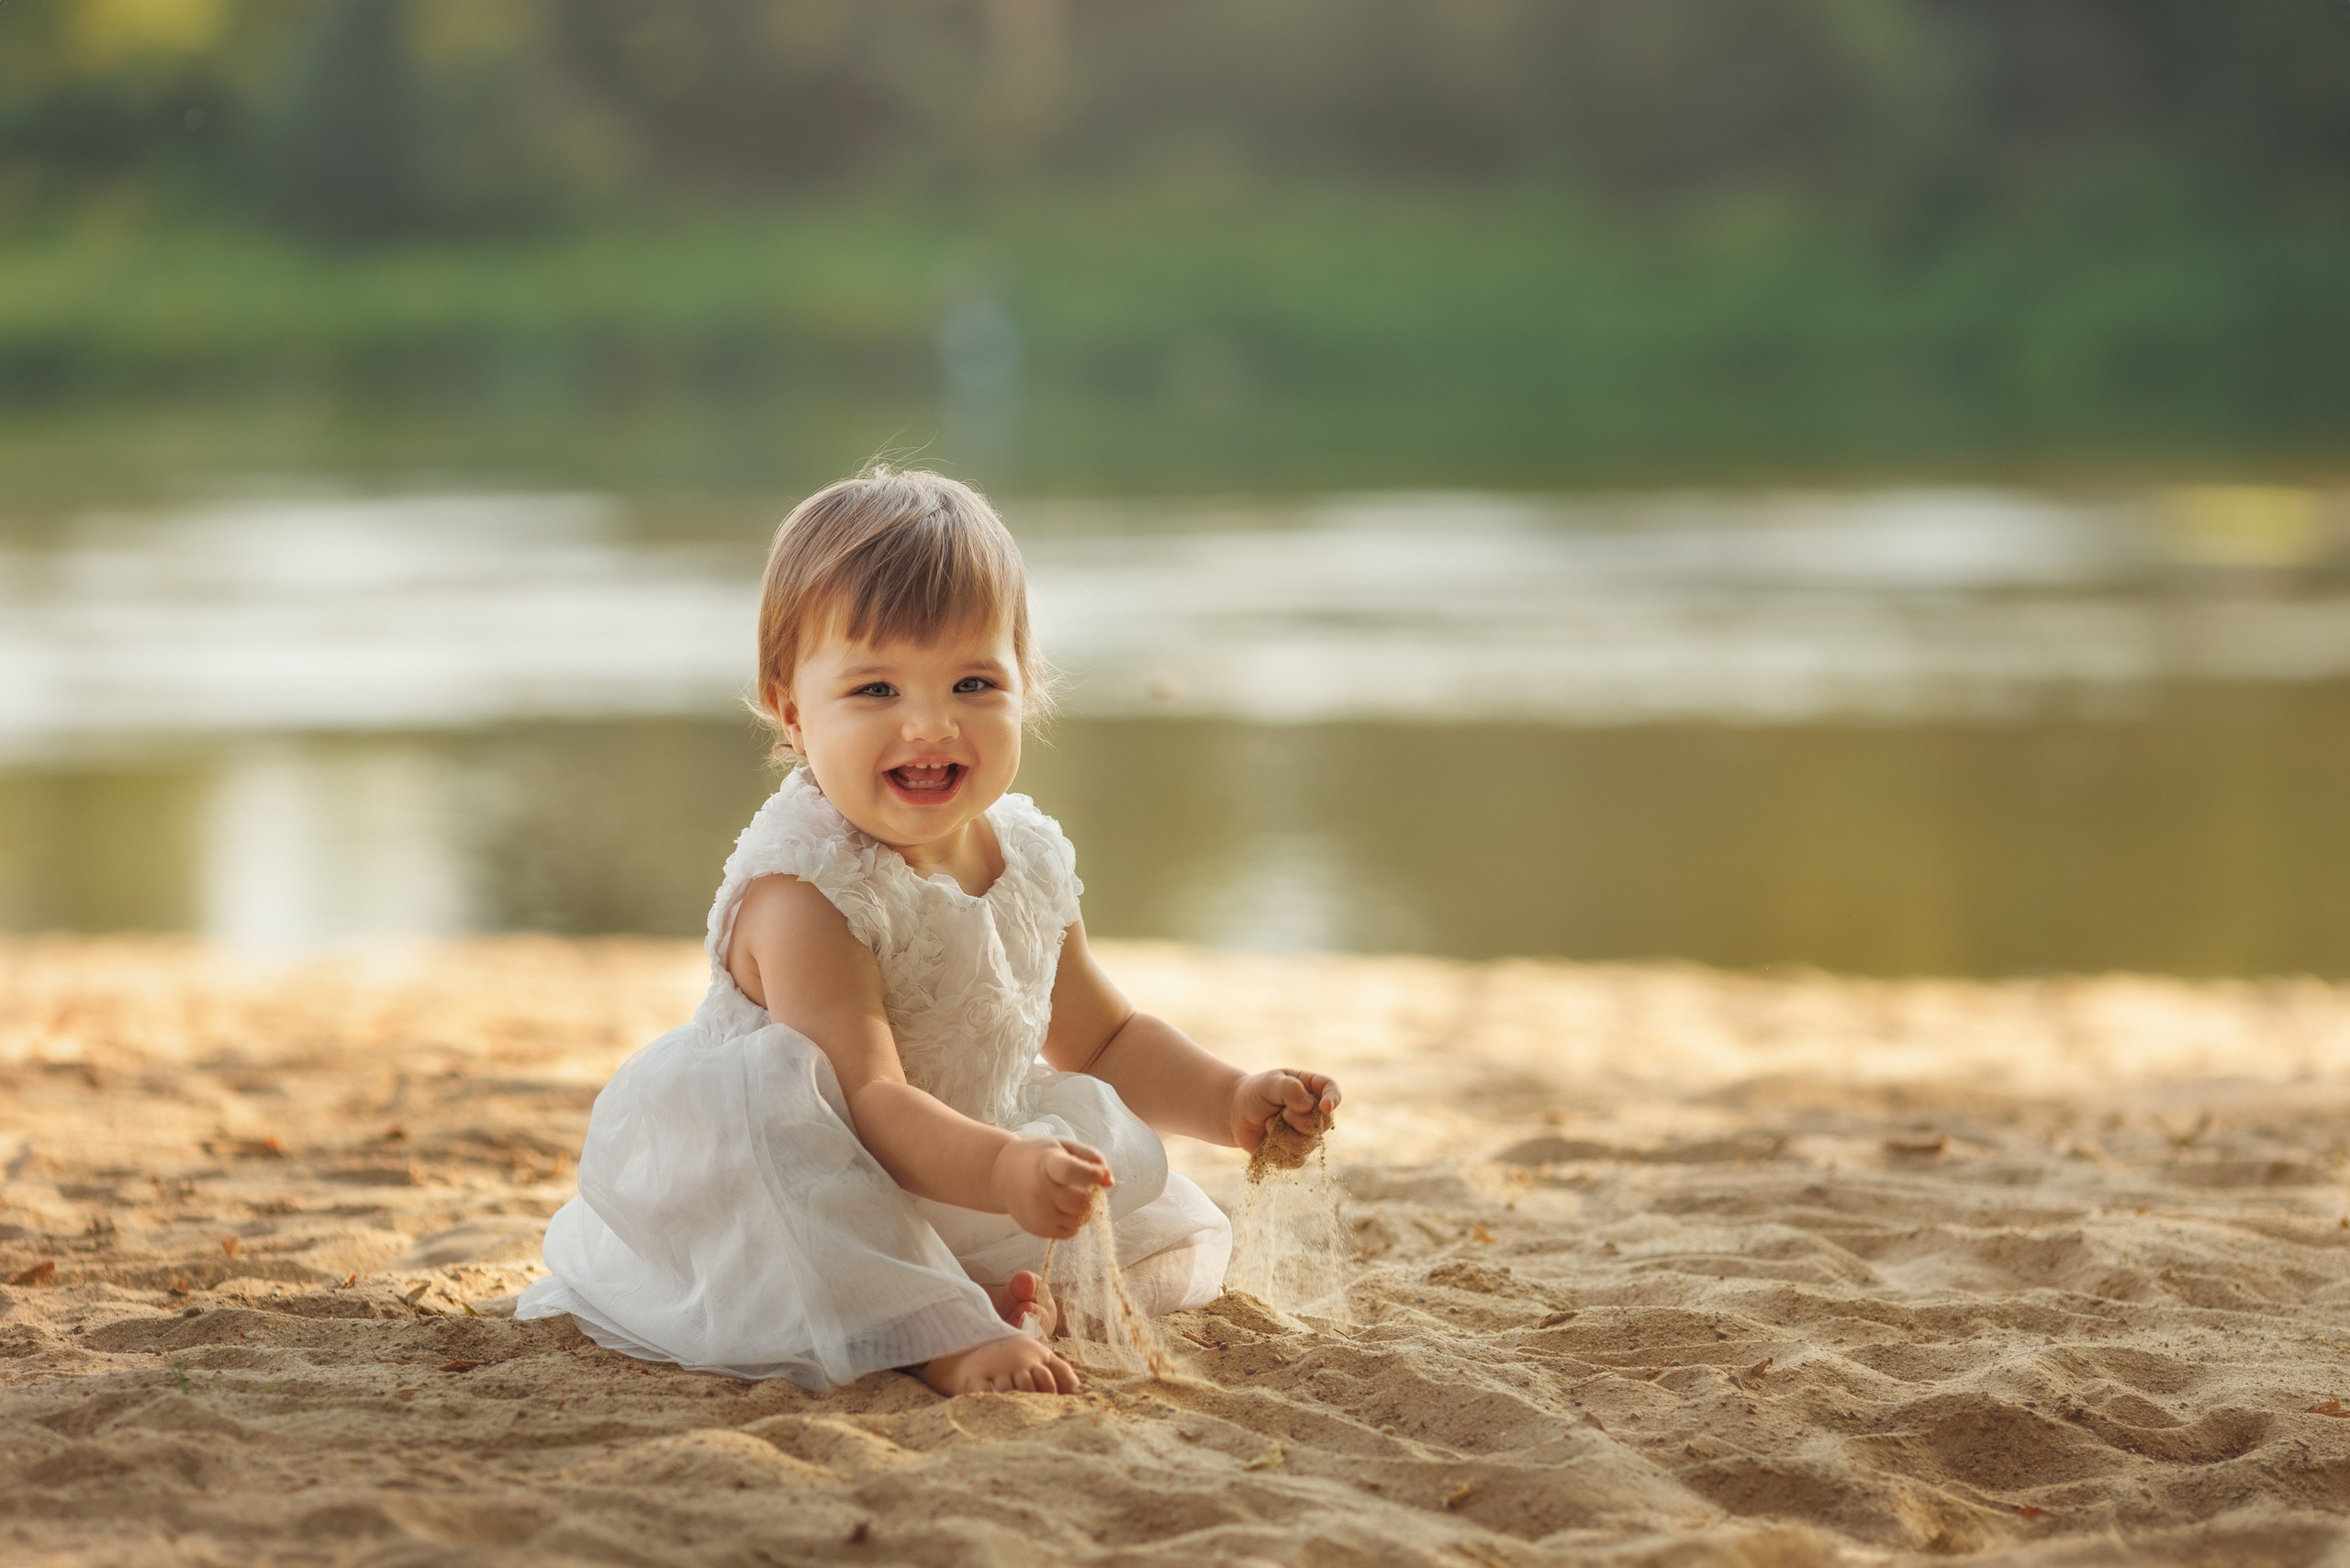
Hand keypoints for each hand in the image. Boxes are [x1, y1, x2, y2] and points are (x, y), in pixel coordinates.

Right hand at [991, 1137, 1111, 1238]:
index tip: (1101, 1175)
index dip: (1092, 1175)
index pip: (1071, 1172)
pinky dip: (1074, 1221)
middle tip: (1085, 1186)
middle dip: (1091, 1195)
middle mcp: (1041, 1191)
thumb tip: (1109, 1180)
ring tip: (1071, 1195)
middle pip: (1082, 1201)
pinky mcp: (1040, 1230)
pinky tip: (1063, 1208)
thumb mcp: (1063, 1146)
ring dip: (1084, 1209)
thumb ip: (1091, 1157)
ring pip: (1080, 1219)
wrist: (1004, 1175)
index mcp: (1047, 1163)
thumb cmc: (1039, 1157)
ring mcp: (1039, 1213)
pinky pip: (1071, 1232)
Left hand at [1230, 1068, 1340, 1153]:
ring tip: (1269, 1123)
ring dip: (1282, 1135)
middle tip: (1281, 1112)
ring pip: (1307, 1145)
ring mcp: (1308, 1136)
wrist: (1238, 1113)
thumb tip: (1308, 1106)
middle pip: (1323, 1123)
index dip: (1333, 1099)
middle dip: (1298, 1119)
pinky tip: (1268, 1139)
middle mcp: (1316, 1113)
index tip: (1324, 1107)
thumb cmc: (1257, 1093)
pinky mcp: (1296, 1155)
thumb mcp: (1269, 1083)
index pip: (1332, 1091)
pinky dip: (1277, 1151)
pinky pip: (1295, 1160)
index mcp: (1313, 1089)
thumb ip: (1289, 1088)